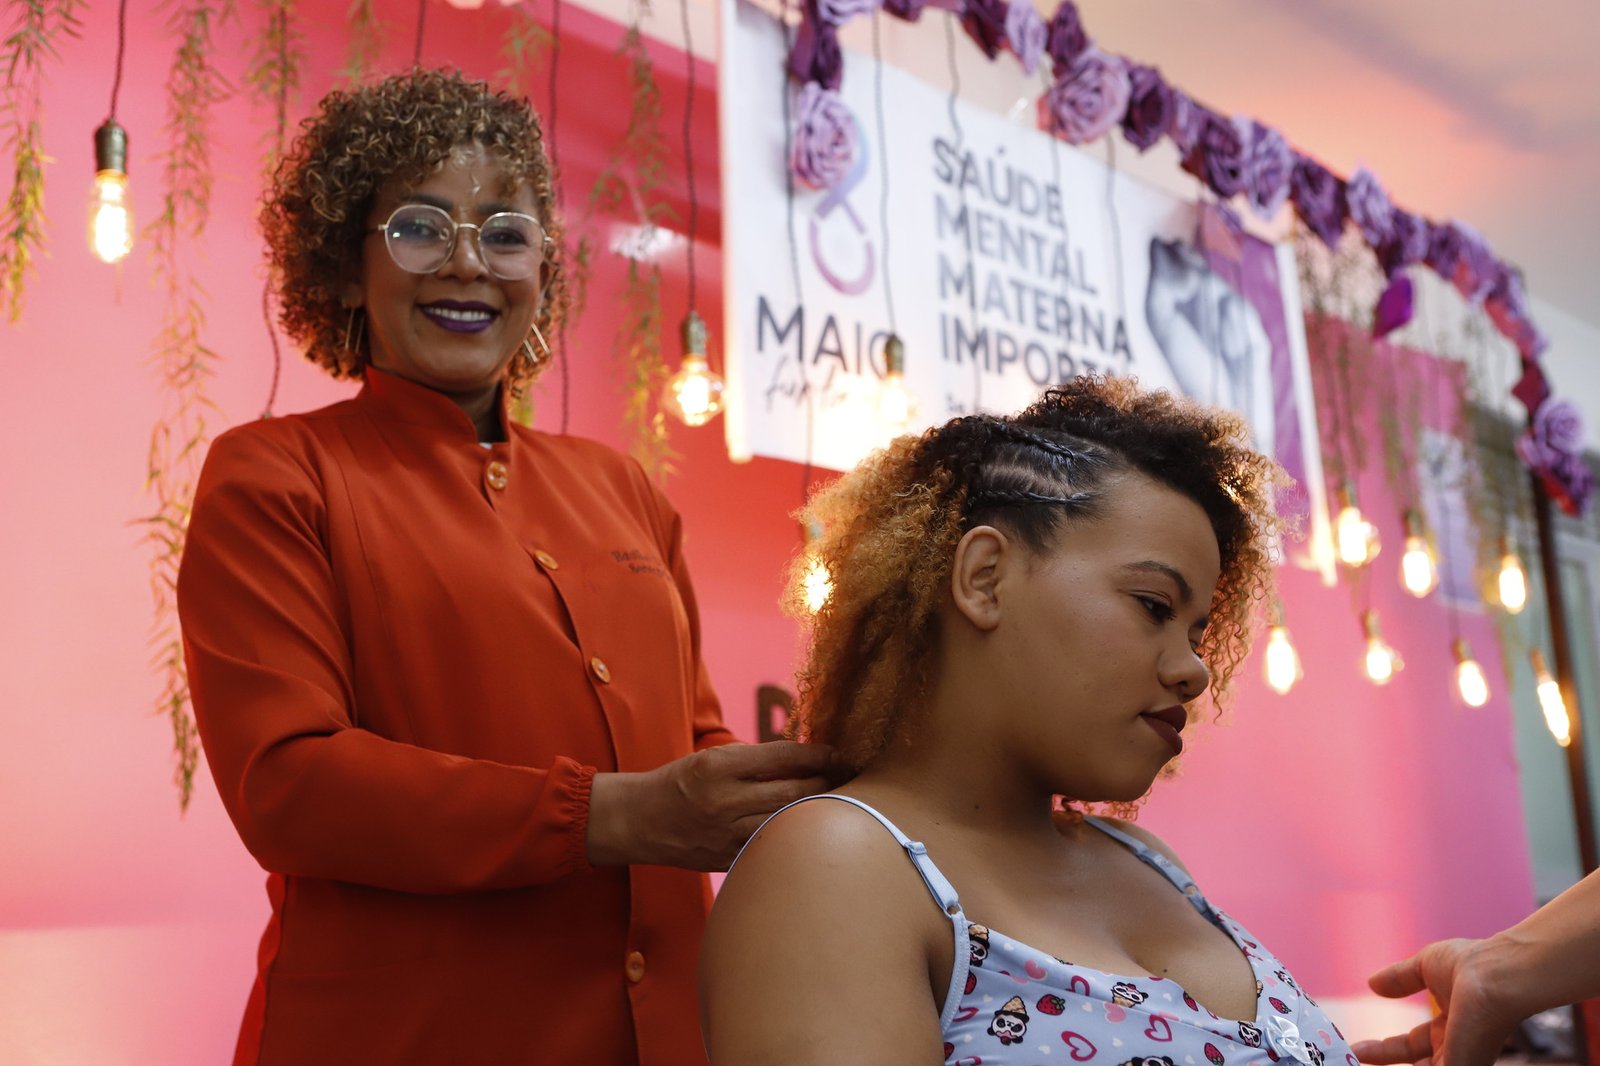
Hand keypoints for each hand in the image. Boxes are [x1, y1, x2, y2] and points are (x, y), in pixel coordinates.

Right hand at [587, 741, 838, 870]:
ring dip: (816, 812)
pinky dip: (792, 837)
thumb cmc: (679, 783)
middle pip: (793, 792)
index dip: (817, 753)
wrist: (637, 822)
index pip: (782, 756)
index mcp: (719, 766)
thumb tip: (806, 757)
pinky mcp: (728, 859)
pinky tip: (808, 831)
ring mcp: (726, 834)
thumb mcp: (712, 759)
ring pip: (787, 823)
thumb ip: (755, 760)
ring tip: (838, 803)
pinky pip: (770, 847)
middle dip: (827, 783)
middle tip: (847, 777)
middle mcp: (724, 800)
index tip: (837, 752)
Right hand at [1349, 938, 1517, 1065]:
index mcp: (1450, 1026)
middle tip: (1353, 1058)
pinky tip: (1373, 1065)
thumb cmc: (1469, 966)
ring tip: (1358, 1063)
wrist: (1493, 976)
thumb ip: (1400, 978)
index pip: (1411, 1046)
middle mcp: (1456, 1047)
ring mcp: (1460, 1061)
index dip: (1383, 1049)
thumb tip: (1372, 984)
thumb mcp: (1426, 967)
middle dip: (1385, 1062)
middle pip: (1417, 1065)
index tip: (1356, 1048)